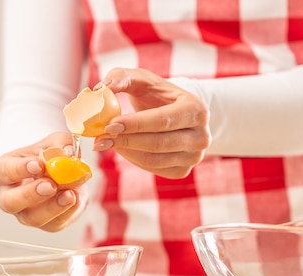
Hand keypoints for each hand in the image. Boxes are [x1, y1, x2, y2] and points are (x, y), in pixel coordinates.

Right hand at [0, 132, 87, 231]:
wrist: (66, 175)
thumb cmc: (52, 157)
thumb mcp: (56, 143)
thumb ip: (62, 143)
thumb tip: (68, 152)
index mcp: (6, 171)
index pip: (5, 171)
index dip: (20, 169)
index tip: (38, 165)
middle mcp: (11, 195)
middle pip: (10, 202)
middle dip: (30, 194)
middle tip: (50, 186)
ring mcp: (27, 213)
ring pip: (32, 218)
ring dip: (52, 207)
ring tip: (70, 194)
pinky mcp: (47, 224)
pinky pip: (54, 223)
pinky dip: (68, 211)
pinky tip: (77, 198)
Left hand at [94, 68, 210, 178]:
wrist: (176, 113)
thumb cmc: (157, 94)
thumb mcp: (142, 80)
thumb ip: (121, 77)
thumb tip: (100, 88)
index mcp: (197, 109)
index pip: (163, 120)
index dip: (135, 124)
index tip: (109, 125)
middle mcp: (202, 135)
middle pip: (159, 143)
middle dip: (126, 140)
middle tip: (100, 138)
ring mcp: (195, 156)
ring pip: (154, 160)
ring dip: (126, 152)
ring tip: (106, 142)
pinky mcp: (184, 170)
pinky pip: (154, 169)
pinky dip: (134, 160)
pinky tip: (123, 148)